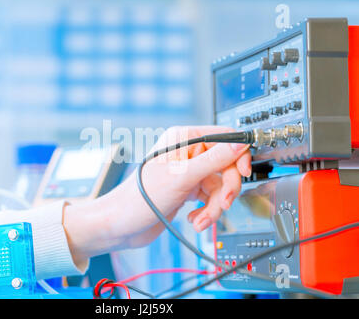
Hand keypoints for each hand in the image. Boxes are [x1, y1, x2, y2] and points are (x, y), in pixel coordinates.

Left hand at [63, 126, 250, 264]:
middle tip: (224, 204)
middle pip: (226, 166)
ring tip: (201, 219)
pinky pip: (211, 199)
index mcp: (184, 139)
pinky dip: (207, 212)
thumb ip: (214, 160)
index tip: (242, 172)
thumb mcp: (182, 177)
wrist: (121, 225)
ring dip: (215, 207)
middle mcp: (188, 153)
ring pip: (220, 187)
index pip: (224, 138)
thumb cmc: (139, 197)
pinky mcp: (188, 191)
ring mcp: (189, 173)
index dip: (237, 155)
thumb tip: (239, 144)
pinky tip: (194, 220)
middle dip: (225, 190)